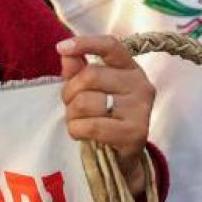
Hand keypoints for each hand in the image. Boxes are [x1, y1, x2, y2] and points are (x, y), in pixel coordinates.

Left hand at [58, 36, 155, 195]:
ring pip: (87, 101)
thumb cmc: (103, 118)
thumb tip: (66, 51)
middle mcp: (140, 85)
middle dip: (70, 92)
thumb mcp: (88, 90)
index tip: (61, 47)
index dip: (85, 43)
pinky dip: (77, 130)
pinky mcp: (135, 133)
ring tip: (79, 121)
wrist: (121, 158)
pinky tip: (83, 134)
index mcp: (130, 69)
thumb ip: (77, 70)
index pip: (110, 46)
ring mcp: (140, 109)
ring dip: (72, 114)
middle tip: (71, 106)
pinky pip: (91, 125)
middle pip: (91, 75)